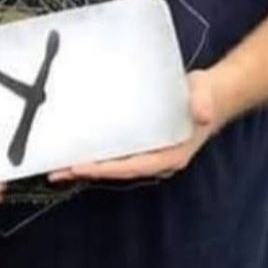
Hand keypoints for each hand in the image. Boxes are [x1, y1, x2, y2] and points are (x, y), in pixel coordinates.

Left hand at [48, 69, 221, 182]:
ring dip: (86, 167)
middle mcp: (157, 161)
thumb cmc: (204, 96)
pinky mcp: (141, 147)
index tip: (81, 167)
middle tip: (56, 171)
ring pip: (114, 166)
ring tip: (57, 168)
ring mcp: (148, 156)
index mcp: (170, 156)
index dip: (106, 169)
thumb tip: (202, 114)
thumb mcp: (204, 95)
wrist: (210, 97)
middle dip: (87, 172)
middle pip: (117, 171)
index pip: (133, 167)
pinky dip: (95, 156)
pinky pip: (115, 156)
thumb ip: (203, 104)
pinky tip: (75, 152)